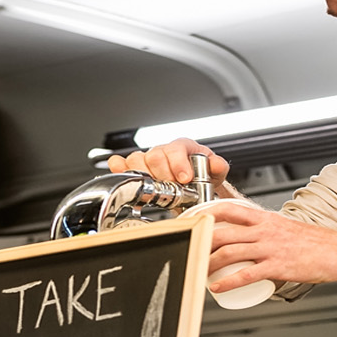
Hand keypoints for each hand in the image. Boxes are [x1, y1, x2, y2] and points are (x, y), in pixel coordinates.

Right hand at [106, 138, 228, 186]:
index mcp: (182, 147)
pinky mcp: (135, 169)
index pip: (176, 149)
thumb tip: (216, 164)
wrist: (193, 183)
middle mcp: (163, 151)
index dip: (178, 164)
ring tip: (154, 189)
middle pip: (154, 156)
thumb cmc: (201, 173)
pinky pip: (121, 163)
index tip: (184, 178)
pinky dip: (118, 167)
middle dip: (162, 175)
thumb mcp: (215, 170)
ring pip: (136, 160)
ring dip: (144, 176)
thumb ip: (218, 166)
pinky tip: (120, 171)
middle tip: (171, 189)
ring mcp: (147, 159)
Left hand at [195, 204, 336, 291]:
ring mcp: (270, 248)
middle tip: (190, 249)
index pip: (229, 209)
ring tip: (201, 270)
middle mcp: (265, 230)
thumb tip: (246, 237)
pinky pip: (246, 275)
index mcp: (265, 218)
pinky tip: (217, 287)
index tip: (191, 220)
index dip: (206, 213)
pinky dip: (227, 282)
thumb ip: (264, 230)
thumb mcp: (283, 228)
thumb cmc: (312, 243)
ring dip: (209, 263)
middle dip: (201, 241)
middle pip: (223, 232)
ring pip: (230, 253)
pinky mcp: (277, 267)